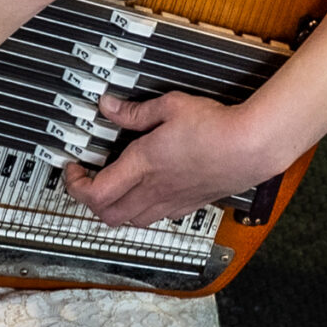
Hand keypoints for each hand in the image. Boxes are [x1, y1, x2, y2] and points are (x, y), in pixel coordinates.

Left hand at [65, 88, 277, 229]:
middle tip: (89, 180)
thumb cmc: (216, 126)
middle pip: (107, 215)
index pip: (95, 193)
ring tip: (115, 187)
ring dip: (115, 208)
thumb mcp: (170, 106)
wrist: (252, 147)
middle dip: (91, 202)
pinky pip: (155, 217)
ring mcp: (172, 201)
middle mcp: (154, 189)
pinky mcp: (189, 205)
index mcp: (143, 165)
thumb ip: (135, 111)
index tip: (74, 169)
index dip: (75, 186)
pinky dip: (142, 210)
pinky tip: (148, 191)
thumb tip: (109, 107)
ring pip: (130, 221)